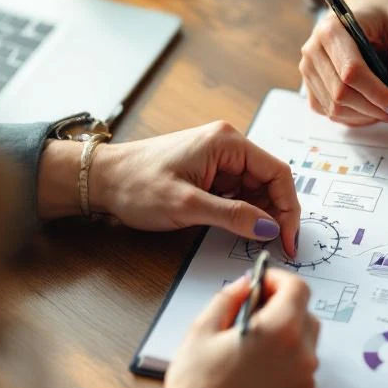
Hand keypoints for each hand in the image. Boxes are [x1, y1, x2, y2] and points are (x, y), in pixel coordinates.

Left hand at [85, 121, 300, 254]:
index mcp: (227, 143)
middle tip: (278, 245)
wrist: (99, 179)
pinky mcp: (209, 173)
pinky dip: (245, 212)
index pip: (277, 173)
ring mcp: (219, 159)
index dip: (288, 208)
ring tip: (259, 240)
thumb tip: (269, 228)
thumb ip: (233, 215)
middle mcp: (228, 145)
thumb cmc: (135, 184)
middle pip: (270, 181)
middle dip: (277, 213)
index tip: (289, 238)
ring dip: (261, 215)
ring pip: (256, 189)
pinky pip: (239, 192)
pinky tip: (242, 230)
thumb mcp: (187, 205)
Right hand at [159, 270, 319, 387]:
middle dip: (284, 308)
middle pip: (306, 316)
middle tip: (254, 314)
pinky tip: (257, 375)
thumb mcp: (202, 330)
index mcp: (281, 331)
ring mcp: (305, 384)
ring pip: (306, 347)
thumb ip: (228, 298)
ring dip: (286, 339)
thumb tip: (245, 284)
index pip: (298, 289)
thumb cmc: (195, 386)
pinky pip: (301, 375)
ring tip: (252, 348)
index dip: (279, 280)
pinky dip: (286, 367)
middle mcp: (302, 356)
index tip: (261, 284)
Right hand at [299, 0, 387, 125]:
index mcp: (333, 29)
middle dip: (373, 109)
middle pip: (340, 94)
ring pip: (334, 107)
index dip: (377, 94)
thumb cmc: (383, 17)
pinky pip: (329, 111)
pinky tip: (370, 108)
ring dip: (364, 116)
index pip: (351, 72)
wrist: (363, 7)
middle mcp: (313, 49)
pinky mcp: (310, 83)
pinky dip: (352, 117)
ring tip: (386, 108)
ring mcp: (308, 68)